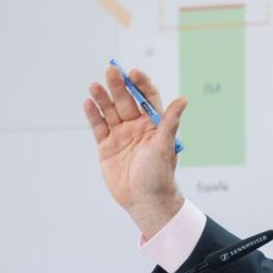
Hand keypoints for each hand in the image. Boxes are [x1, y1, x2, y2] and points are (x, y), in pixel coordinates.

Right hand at [83, 66, 186, 237]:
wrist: (145, 201)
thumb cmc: (159, 175)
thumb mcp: (165, 147)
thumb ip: (170, 122)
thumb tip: (184, 99)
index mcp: (154, 124)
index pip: (147, 97)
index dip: (140, 84)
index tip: (133, 73)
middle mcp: (136, 126)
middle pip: (126, 101)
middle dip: (118, 86)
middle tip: (111, 71)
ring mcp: (120, 135)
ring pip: (110, 111)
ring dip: (102, 97)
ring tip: (94, 85)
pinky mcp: (106, 146)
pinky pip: (98, 127)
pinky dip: (93, 115)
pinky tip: (88, 102)